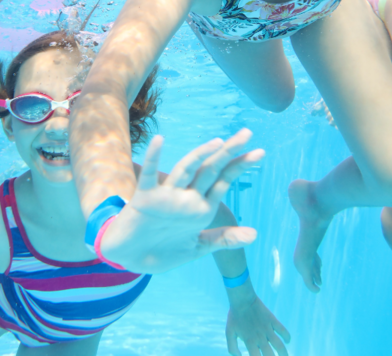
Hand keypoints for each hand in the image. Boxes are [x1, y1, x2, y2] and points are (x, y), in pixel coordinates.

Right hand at [100, 129, 264, 273]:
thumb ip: (224, 239)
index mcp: (201, 207)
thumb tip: (255, 235)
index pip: (224, 181)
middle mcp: (186, 197)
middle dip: (229, 153)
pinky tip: (159, 141)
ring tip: (218, 142)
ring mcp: (166, 196)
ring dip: (201, 155)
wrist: (131, 259)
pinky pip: (150, 176)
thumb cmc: (164, 250)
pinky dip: (153, 158)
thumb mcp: (198, 246)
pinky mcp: (145, 198)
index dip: (240, 166)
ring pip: (186, 170)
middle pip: (210, 170)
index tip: (260, 152)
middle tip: (247, 133)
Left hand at [226, 294, 290, 355]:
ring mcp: (267, 329)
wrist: (242, 299)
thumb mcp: (229, 332)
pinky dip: (287, 336)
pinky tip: (287, 341)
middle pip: (270, 355)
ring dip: (284, 353)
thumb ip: (232, 347)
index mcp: (249, 341)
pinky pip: (283, 330)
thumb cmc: (234, 316)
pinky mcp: (272, 320)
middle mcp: (260, 337)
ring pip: (279, 345)